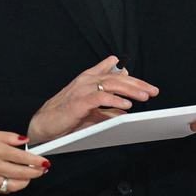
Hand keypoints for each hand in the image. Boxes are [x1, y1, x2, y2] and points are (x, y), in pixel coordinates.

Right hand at [0, 130, 48, 193]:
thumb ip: (10, 137)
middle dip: (35, 172)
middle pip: (21, 173)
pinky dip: (13, 186)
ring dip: (26, 181)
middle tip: (42, 169)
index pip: (22, 158)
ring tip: (30, 175)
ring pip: (14, 185)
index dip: (36, 161)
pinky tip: (16, 180)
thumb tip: (25, 141)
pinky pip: (3, 190)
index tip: (44, 161)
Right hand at [27, 55, 158, 144]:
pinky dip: (115, 101)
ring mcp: (82, 89)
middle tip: (153, 91)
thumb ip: (107, 108)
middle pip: (116, 76)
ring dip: (130, 89)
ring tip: (145, 96)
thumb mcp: (91, 111)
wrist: (42, 125)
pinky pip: (100, 98)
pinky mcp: (78, 102)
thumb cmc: (65, 117)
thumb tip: (126, 110)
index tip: (146, 85)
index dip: (131, 76)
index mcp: (88, 79)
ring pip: (111, 84)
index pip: (112, 71)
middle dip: (137, 83)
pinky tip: (127, 105)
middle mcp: (86, 80)